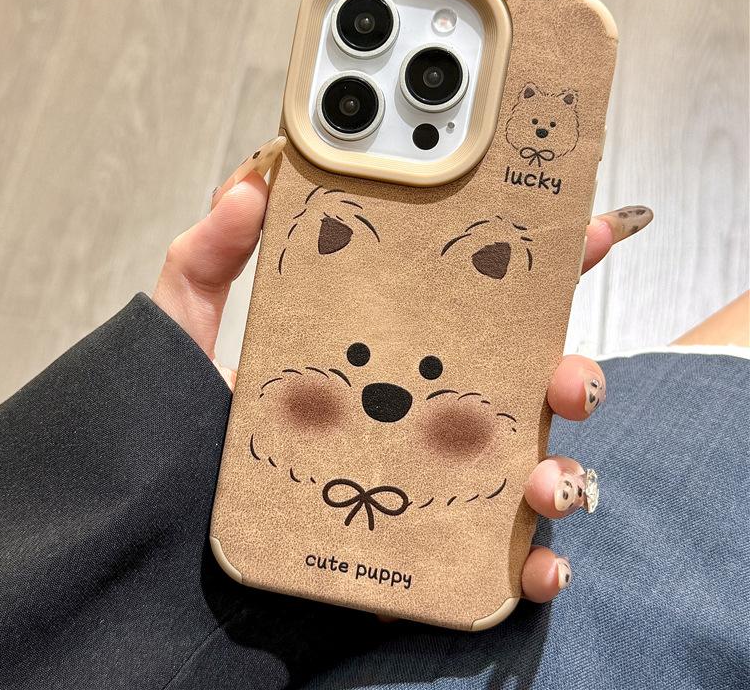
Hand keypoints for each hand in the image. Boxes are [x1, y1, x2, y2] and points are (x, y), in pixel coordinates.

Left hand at [152, 137, 652, 605]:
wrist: (164, 531)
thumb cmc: (179, 425)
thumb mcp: (189, 328)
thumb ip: (208, 256)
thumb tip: (248, 187)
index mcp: (388, 350)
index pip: (477, 302)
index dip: (542, 267)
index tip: (586, 232)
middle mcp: (421, 411)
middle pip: (526, 384)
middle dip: (572, 374)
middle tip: (564, 376)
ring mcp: (429, 480)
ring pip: (534, 469)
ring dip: (565, 473)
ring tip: (541, 478)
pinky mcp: (423, 548)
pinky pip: (503, 562)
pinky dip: (537, 564)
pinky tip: (535, 564)